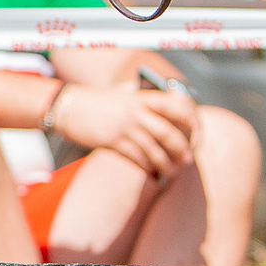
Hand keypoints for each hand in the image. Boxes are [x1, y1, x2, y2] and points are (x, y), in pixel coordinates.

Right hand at [51, 82, 194, 177]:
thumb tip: (171, 113)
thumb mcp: (124, 93)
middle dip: (182, 149)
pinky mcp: (112, 141)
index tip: (196, 132)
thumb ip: (144, 99)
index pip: (177, 105)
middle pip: (168, 133)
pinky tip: (152, 172)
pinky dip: (147, 167)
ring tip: (172, 172)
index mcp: (142, 97)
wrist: (69, 106)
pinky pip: (136, 158)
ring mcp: (124, 127)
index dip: (191, 120)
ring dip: (166, 164)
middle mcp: (136, 111)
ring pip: (154, 150)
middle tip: (187, 158)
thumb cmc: (98, 101)